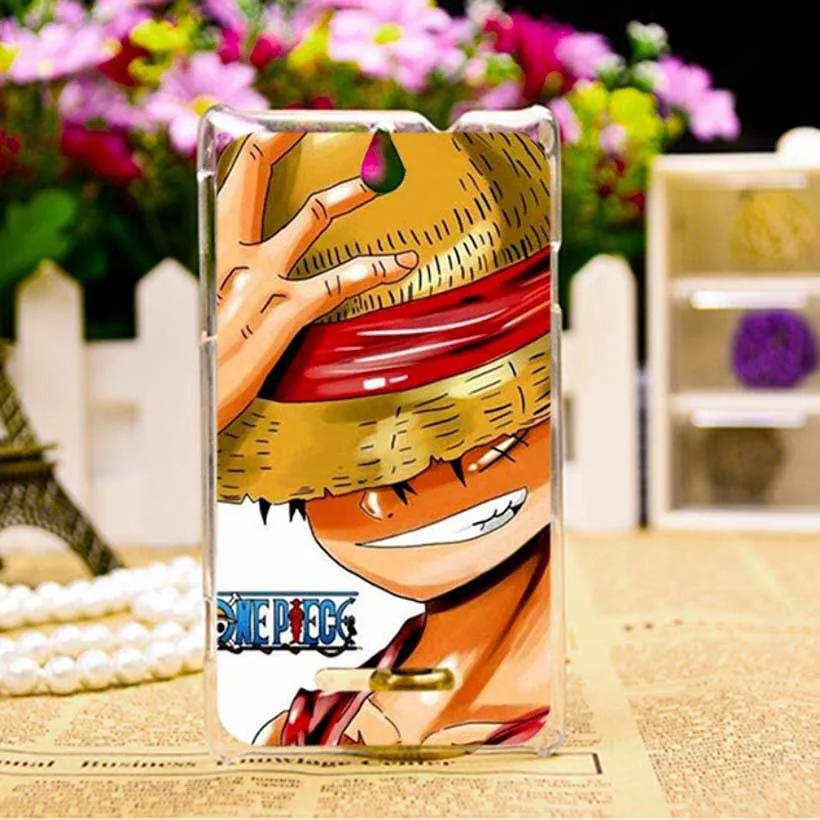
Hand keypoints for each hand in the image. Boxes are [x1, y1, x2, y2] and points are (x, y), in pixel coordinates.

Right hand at [215, 132, 418, 431]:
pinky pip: (340, 280)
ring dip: (349, 192)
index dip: (255, 148)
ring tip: (380, 179)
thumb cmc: (203, 363)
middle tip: (316, 121)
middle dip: (285, 140)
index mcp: (213, 253)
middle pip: (254, 175)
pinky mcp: (288, 312)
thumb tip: (251, 273)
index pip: (229, 183)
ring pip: (310, 216)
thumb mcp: (209, 313)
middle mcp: (234, 256)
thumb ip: (232, 286)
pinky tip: (402, 263)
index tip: (277, 127)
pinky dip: (376, 268)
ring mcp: (262, 281)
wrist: (190, 407)